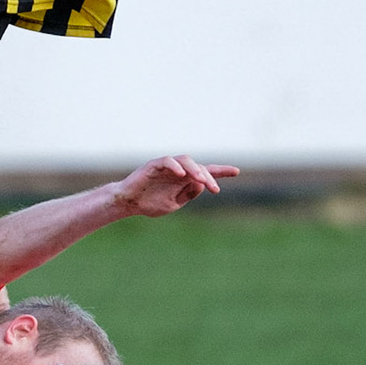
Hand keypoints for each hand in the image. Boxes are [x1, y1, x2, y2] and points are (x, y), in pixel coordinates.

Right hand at [110, 155, 239, 217]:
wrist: (129, 203)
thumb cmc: (150, 203)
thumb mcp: (175, 203)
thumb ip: (188, 194)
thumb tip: (201, 185)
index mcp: (185, 179)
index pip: (206, 172)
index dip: (221, 171)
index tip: (236, 172)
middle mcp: (178, 170)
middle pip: (198, 167)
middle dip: (209, 177)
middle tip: (215, 189)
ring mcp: (167, 167)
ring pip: (185, 160)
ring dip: (195, 170)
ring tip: (201, 180)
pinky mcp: (154, 165)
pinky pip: (167, 161)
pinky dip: (175, 166)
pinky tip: (181, 174)